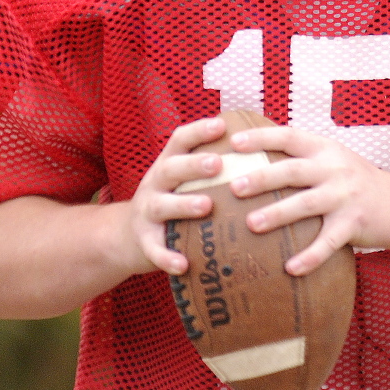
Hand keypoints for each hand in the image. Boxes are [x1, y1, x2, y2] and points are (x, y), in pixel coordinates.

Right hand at [121, 117, 227, 275]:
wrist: (127, 236)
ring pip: (161, 205)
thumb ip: (211, 167)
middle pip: (170, 168)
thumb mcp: (183, 179)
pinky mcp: (144, 241)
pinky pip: (154, 249)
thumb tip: (262, 149)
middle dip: (193, 165)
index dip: (199, 130)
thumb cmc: (173, 200)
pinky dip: (167, 257)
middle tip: (218, 164)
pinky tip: (184, 264)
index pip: (180, 140)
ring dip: (183, 205)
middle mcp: (155, 184)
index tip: (221, 125)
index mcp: (168, 164)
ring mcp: (146, 212)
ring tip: (206, 206)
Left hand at [227, 126, 389, 275]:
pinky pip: (328, 242)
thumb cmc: (357, 182)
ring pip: (306, 204)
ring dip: (277, 214)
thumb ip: (303, 158)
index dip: (261, 137)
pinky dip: (309, 256)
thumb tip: (254, 160)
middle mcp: (334, 169)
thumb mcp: (334, 159)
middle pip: (293, 170)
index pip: (289, 136)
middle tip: (234, 186)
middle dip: (262, 177)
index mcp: (325, 149)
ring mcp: (345, 197)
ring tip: (251, 225)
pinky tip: (290, 268)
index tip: (234, 142)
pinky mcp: (354, 224)